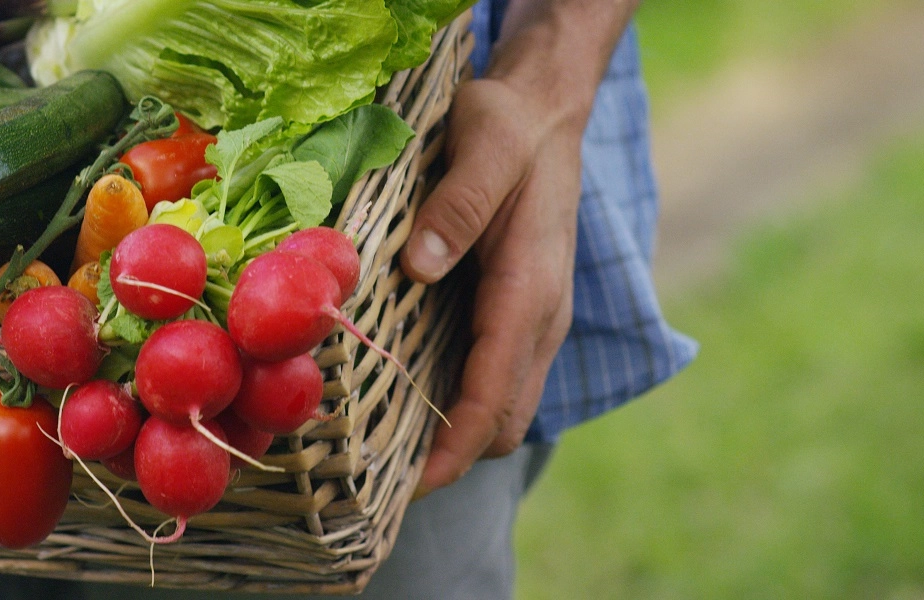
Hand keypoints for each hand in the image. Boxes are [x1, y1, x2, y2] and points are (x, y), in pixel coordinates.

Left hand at [402, 74, 584, 495]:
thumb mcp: (485, 144)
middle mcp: (542, 317)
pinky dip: (462, 406)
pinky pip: (497, 379)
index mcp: (531, 289)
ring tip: (385, 452)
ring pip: (505, 407)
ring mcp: (535, 319)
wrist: (546, 109)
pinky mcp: (519, 313)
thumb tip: (419, 268)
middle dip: (452, 459)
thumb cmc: (510, 125)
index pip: (497, 395)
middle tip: (377, 479)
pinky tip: (408, 399)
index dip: (454, 450)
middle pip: (506, 422)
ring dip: (457, 437)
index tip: (408, 487)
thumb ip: (458, 206)